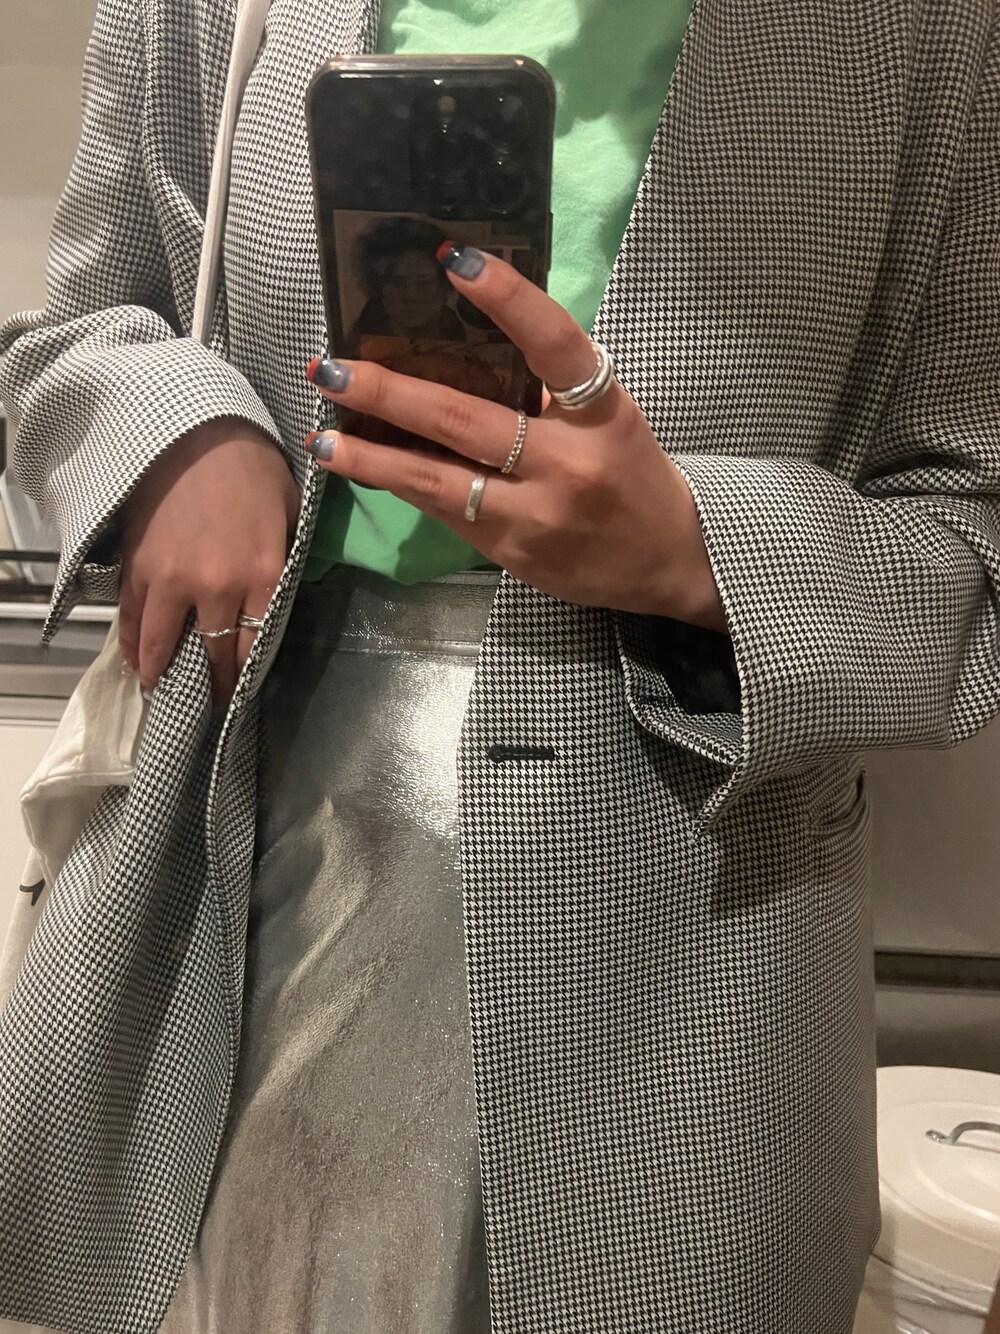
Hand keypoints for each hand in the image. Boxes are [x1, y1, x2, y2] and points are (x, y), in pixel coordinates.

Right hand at [119, 417, 299, 703]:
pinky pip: (134, 618)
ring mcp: (172, 578)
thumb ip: (283, 563)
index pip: (254, 647)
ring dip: (162, 673)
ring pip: (164, 644)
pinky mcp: (139, 565)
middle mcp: (218, 586)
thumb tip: (274, 602)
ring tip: (162, 691)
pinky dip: (134, 644)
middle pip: (214, 653)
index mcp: (263, 576)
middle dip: (212, 685)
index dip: (245, 677)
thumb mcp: (290, 514)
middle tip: (209, 706)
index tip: (240, 697)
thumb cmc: (254, 467)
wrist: (197, 429)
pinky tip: (138, 660)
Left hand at [304, 247, 725, 633]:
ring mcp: (537, 516)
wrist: (670, 562)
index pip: (557, 345)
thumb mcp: (610, 421)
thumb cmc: (634, 474)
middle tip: (335, 368)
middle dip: (393, 394)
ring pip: (441, 482)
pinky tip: (362, 469)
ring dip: (374, 458)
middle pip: (469, 421)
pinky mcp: (514, 554)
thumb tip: (460, 347)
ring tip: (323, 439)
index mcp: (602, 414)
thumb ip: (549, 391)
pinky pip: (447, 515)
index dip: (508, 300)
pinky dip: (402, 487)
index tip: (454, 258)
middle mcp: (569, 464)